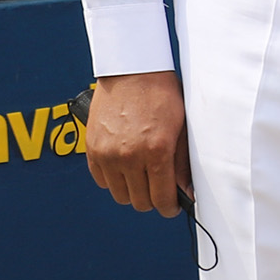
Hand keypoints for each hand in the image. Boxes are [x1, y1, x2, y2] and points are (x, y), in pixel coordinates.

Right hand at [86, 71, 189, 218]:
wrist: (132, 72)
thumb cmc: (161, 95)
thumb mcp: (181, 128)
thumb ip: (182, 163)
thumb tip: (187, 191)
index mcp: (157, 150)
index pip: (162, 198)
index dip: (169, 208)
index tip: (172, 207)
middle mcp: (130, 155)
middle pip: (139, 201)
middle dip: (152, 200)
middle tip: (160, 191)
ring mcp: (108, 153)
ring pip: (119, 195)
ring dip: (132, 192)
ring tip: (143, 179)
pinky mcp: (92, 149)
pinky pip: (101, 180)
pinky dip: (113, 179)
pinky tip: (125, 168)